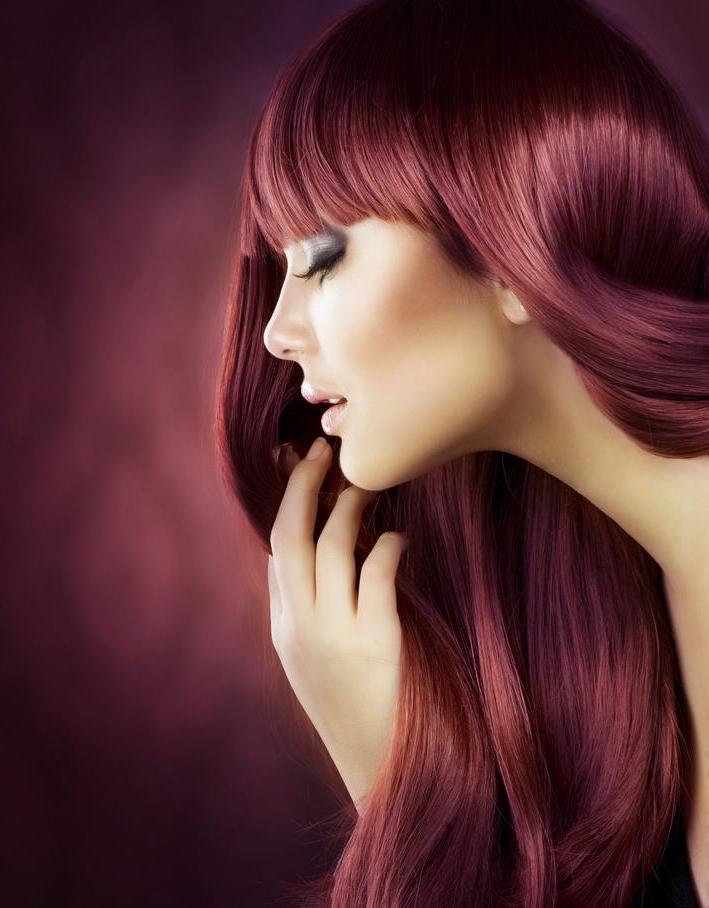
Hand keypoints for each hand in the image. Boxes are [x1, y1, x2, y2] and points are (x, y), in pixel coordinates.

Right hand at [267, 436, 407, 812]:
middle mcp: (299, 626)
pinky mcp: (375, 643)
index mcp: (284, 628)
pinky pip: (376, 575)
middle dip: (302, 485)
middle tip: (321, 450)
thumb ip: (313, 610)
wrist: (380, 772)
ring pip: (329, 547)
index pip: (276, 549)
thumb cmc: (356, 709)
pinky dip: (386, 546)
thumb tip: (327, 553)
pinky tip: (398, 537)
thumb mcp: (316, 662)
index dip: (285, 501)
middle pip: (290, 535)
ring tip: (367, 484)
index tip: (296, 464)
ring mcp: (333, 635)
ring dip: (348, 506)